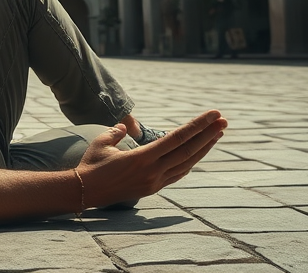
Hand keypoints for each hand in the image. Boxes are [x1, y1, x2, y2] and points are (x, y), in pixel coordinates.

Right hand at [76, 110, 225, 208]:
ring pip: (187, 163)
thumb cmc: (91, 164)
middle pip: (188, 150)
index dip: (197, 126)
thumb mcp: (102, 142)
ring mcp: (155, 181)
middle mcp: (153, 171)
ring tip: (218, 134)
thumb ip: (117, 131)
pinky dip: (191, 161)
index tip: (213, 115)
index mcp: (142, 157)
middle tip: (224, 120)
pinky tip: (199, 152)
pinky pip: (178, 173)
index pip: (177, 138)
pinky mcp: (153, 188)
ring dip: (204, 148)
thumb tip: (126, 125)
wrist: (84, 192)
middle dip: (208, 134)